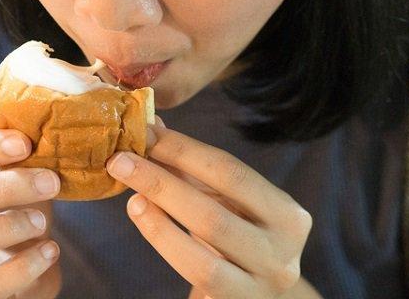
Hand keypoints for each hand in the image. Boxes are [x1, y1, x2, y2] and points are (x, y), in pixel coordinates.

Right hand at [0, 130, 62, 298]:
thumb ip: (9, 149)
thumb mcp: (6, 172)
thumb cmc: (9, 206)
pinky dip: (23, 266)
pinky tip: (50, 249)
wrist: (20, 263)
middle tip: (50, 180)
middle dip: (3, 187)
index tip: (24, 143)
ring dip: (5, 227)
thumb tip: (30, 113)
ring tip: (43, 221)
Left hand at [106, 118, 312, 297]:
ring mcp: (262, 284)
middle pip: (213, 212)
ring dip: (158, 215)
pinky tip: (141, 216)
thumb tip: (152, 126)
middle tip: (120, 159)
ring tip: (130, 194)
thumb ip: (191, 167)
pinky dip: (163, 240)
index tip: (144, 131)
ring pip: (204, 251)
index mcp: (288, 214)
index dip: (183, 149)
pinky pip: (196, 271)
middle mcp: (283, 252)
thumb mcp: (224, 202)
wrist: (256, 297)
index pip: (230, 172)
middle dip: (161, 181)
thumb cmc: (237, 239)